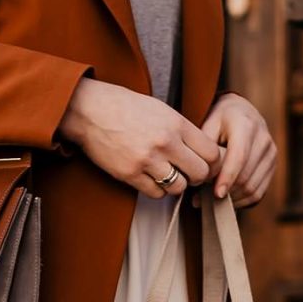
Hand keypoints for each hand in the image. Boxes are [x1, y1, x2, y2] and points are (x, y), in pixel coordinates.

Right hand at [56, 77, 226, 197]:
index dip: (211, 161)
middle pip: (200, 173)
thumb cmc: (125, 108)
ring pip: (179, 187)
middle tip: (188, 172)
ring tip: (168, 175)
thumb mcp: (161, 110)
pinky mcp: (130, 174)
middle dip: (197, 176)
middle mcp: (165, 142)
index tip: (204, 163)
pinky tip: (151, 178)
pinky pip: (156, 193)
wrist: (91, 110)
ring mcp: (147, 160)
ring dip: (176, 185)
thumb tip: (201, 150)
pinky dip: (157, 190)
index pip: (211, 153)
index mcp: (176, 124)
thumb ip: (182, 130)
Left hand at [197, 92, 275, 206]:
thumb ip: (204, 148)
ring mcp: (271, 153)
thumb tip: (200, 177)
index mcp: (245, 125)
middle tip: (202, 199)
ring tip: (212, 201)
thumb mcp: (207, 125)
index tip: (216, 194)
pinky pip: (259, 192)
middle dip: (225, 191)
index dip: (227, 178)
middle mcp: (263, 138)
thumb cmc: (219, 119)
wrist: (242, 111)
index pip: (239, 157)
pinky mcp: (272, 165)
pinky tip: (226, 200)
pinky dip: (242, 201)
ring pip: (252, 188)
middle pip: (246, 176)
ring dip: (232, 199)